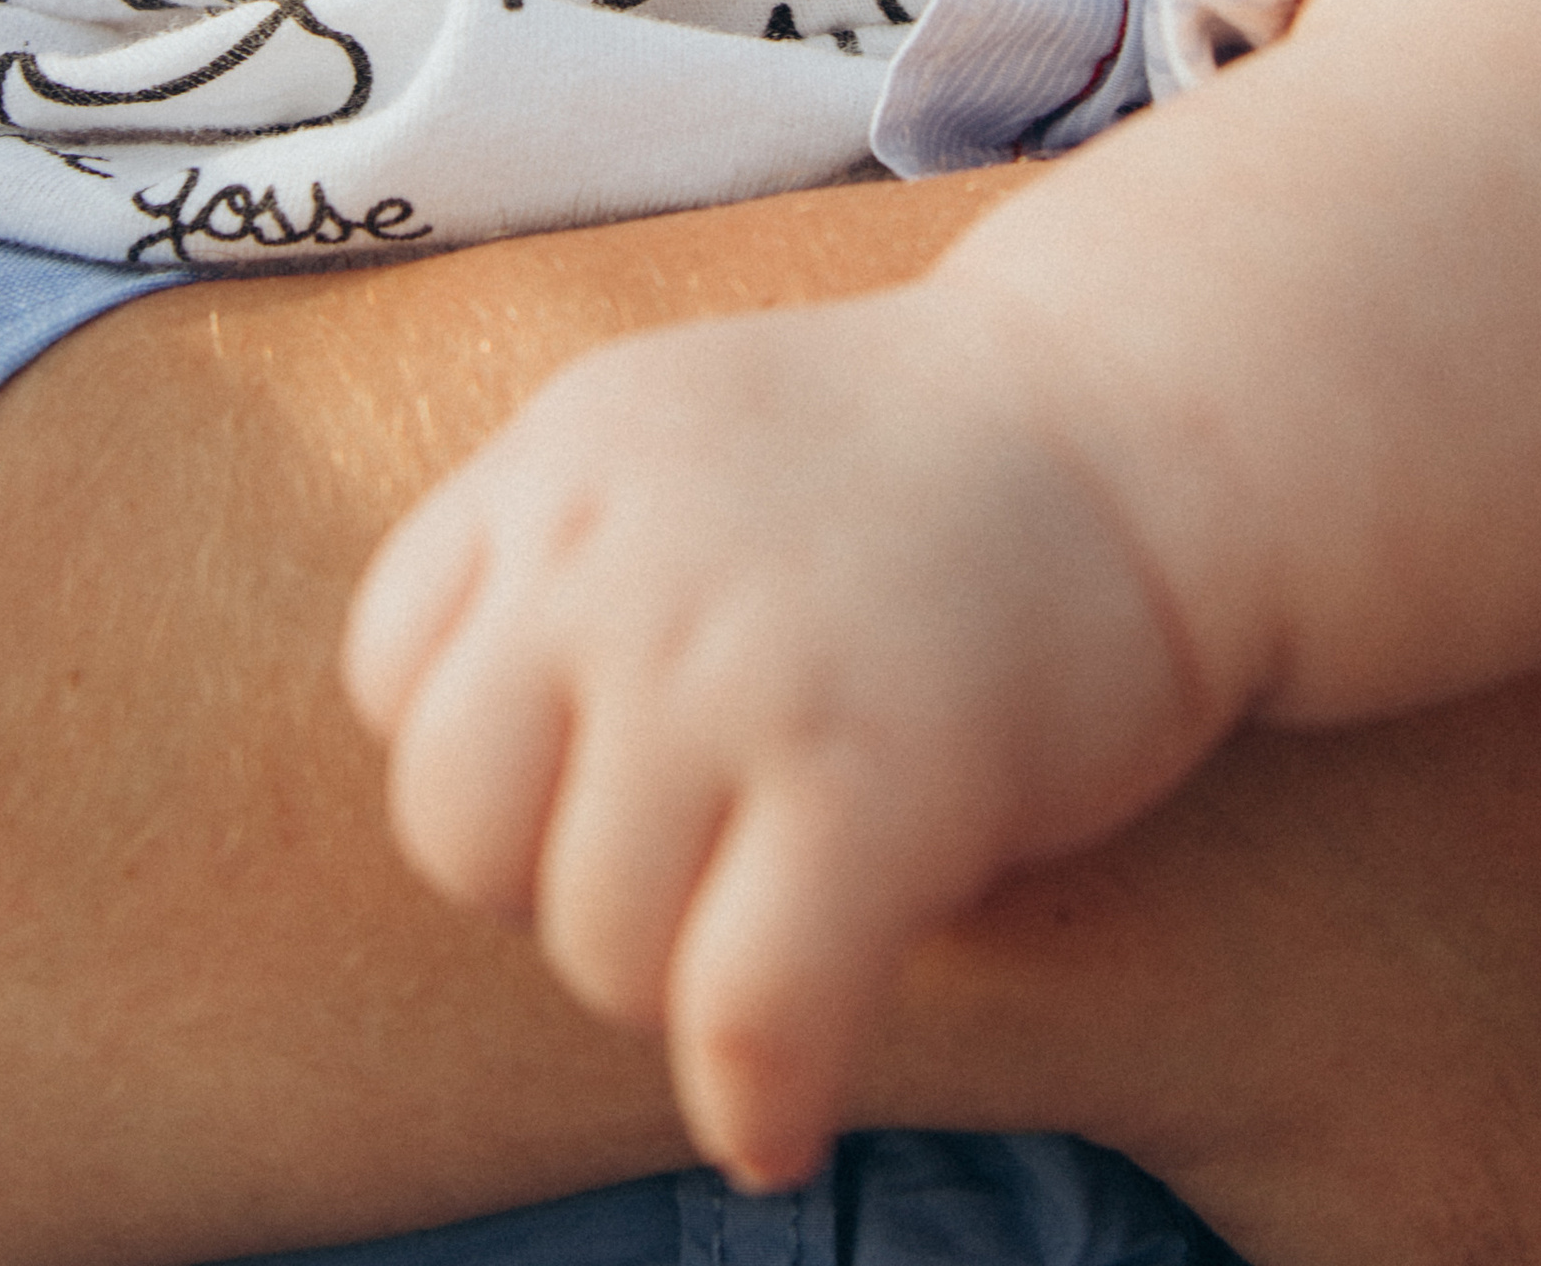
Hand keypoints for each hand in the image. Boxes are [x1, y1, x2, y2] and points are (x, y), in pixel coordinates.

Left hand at [342, 281, 1214, 1194]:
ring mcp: (741, 665)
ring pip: (594, 944)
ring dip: (673, 988)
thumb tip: (474, 780)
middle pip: (457, 824)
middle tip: (681, 868)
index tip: (590, 773)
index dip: (490, 754)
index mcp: (567, 456)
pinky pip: (745, 1011)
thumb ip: (565, 557)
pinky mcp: (877, 778)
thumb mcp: (685, 435)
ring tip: (770, 933)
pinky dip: (757, 1098)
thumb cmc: (921, 463)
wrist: (1148, 419)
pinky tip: (781, 1120)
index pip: (393, 670)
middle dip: (552, 882)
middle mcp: (622, 551)